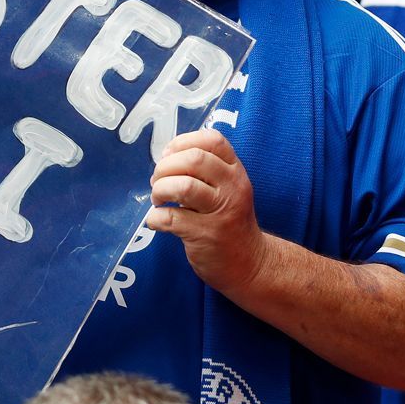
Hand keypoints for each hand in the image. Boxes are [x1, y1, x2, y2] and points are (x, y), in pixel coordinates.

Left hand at [145, 129, 268, 293]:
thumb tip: (165, 158)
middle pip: (194, 159)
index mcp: (235, 171)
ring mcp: (221, 212)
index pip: (212, 140)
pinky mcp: (206, 235)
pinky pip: (171, 218)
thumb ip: (205, 171)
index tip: (168, 156)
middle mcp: (232, 187)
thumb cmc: (229, 222)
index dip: (183, 142)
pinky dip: (155, 218)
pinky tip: (157, 221)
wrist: (249, 264)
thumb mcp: (228, 189)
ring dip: (160, 190)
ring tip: (158, 200)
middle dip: (165, 167)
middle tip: (157, 182)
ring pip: (183, 186)